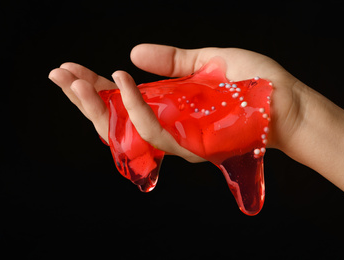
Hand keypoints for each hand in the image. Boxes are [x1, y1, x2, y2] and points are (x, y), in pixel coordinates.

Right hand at [48, 44, 304, 161]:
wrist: (285, 100)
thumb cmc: (251, 83)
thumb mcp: (206, 60)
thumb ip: (172, 60)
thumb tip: (134, 51)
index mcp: (166, 104)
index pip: (121, 100)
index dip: (93, 87)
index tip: (70, 69)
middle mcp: (166, 123)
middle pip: (115, 119)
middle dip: (83, 99)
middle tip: (59, 74)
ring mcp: (176, 137)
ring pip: (124, 130)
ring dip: (96, 104)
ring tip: (74, 79)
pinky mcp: (189, 144)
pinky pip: (153, 130)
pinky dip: (132, 106)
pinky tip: (118, 79)